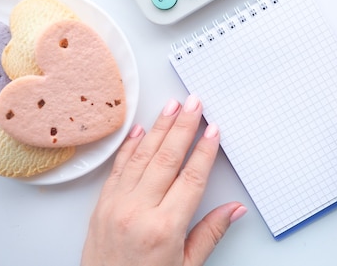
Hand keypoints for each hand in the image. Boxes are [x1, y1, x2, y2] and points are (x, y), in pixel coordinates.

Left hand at [81, 95, 246, 265]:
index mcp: (164, 228)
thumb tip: (234, 209)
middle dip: (183, 126)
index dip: (204, 151)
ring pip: (142, 156)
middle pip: (167, 158)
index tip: (214, 130)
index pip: (191, 178)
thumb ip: (210, 233)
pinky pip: (118, 167)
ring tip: (172, 106)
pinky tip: (141, 129)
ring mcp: (116, 205)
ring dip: (159, 127)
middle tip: (195, 103)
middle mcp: (138, 211)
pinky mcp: (102, 205)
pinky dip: (130, 146)